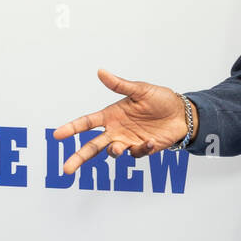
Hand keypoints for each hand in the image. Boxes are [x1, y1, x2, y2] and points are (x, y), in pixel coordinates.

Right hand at [52, 69, 190, 175]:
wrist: (182, 114)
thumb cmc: (160, 99)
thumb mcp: (140, 90)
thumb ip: (120, 85)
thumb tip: (101, 71)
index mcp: (111, 115)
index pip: (87, 122)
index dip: (72, 128)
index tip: (57, 135)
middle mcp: (116, 130)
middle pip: (93, 146)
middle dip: (79, 157)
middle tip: (66, 169)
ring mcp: (128, 141)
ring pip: (112, 153)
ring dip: (114, 151)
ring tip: (117, 147)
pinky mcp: (142, 148)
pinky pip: (136, 153)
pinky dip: (142, 149)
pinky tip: (151, 141)